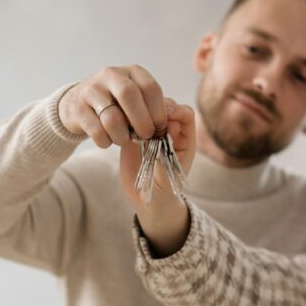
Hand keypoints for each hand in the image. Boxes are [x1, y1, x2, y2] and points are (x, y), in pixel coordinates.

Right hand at [58, 65, 168, 147]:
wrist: (77, 104)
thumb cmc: (115, 104)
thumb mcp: (135, 99)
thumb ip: (150, 108)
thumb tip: (167, 125)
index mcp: (131, 72)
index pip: (150, 87)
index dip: (158, 110)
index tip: (160, 127)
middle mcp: (111, 75)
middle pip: (129, 95)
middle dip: (141, 121)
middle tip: (146, 136)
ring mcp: (92, 89)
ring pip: (112, 117)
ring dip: (122, 136)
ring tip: (124, 140)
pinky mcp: (78, 107)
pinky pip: (96, 130)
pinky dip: (105, 141)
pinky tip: (107, 140)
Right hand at [118, 101, 195, 256]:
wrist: (146, 199)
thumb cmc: (164, 191)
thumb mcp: (167, 177)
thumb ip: (165, 157)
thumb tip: (165, 132)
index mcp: (184, 138)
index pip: (185, 113)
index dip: (176, 110)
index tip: (164, 115)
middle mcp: (168, 131)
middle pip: (165, 106)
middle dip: (155, 108)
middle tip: (145, 118)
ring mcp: (150, 130)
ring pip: (147, 108)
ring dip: (138, 111)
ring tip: (131, 122)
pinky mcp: (133, 134)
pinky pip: (130, 118)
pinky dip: (125, 118)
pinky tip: (120, 126)